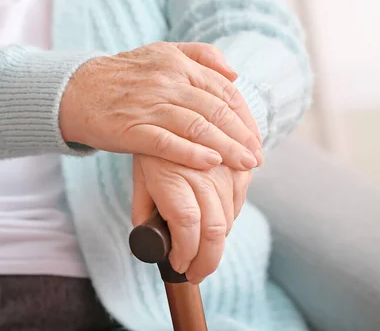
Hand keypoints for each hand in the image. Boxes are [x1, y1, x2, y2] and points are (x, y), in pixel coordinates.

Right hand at [60, 42, 262, 170]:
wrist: (76, 90)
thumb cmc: (122, 75)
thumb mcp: (160, 52)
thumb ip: (199, 55)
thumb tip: (234, 71)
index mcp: (176, 63)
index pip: (223, 90)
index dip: (244, 115)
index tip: (255, 136)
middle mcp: (165, 81)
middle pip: (215, 110)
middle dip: (241, 135)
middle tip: (257, 157)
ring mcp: (147, 105)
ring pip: (196, 126)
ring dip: (225, 147)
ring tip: (245, 164)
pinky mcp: (130, 128)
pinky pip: (166, 142)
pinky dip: (191, 153)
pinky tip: (210, 164)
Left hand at [131, 154, 252, 283]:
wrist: (178, 107)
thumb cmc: (154, 146)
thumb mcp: (140, 175)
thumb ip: (144, 208)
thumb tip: (146, 242)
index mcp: (171, 176)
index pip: (186, 225)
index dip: (186, 253)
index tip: (179, 267)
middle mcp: (201, 173)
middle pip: (214, 228)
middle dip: (206, 261)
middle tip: (195, 274)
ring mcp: (224, 168)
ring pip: (229, 217)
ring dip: (217, 243)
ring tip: (202, 254)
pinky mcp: (239, 164)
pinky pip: (240, 200)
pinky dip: (229, 219)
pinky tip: (216, 224)